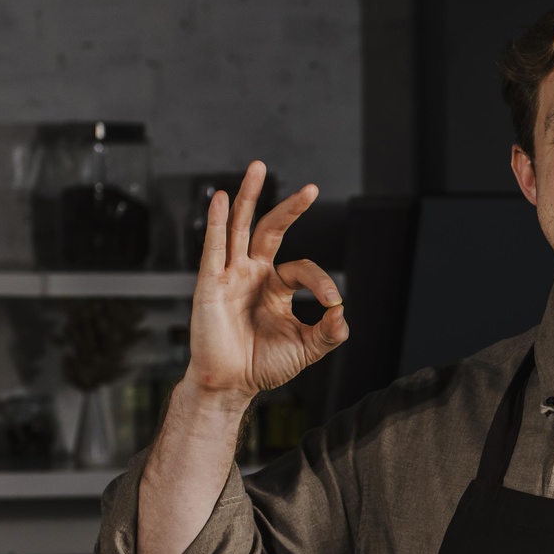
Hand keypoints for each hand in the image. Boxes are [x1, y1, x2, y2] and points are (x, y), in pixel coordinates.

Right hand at [185, 161, 346, 404]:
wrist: (230, 385)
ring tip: (258, 168)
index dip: (321, 281)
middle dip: (289, 209)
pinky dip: (217, 223)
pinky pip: (214, 248)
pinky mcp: (210, 284)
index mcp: (275, 288)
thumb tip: (343, 313)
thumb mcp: (306, 349)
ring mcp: (230, 276)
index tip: (332, 302)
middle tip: (311, 189)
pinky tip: (222, 199)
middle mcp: (253, 275)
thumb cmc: (262, 366)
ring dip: (249, 198)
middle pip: (270, 231)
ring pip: (240, 228)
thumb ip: (329, 332)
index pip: (301, 269)